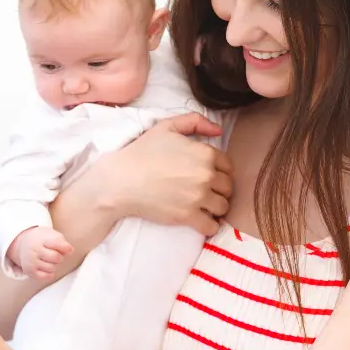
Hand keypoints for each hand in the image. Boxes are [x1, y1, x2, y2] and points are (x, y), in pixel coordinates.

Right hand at [10, 227, 72, 280]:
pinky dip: (49, 274)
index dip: (66, 247)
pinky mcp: (30, 271)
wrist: (23, 244)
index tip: (68, 248)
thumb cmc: (42, 241)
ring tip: (48, 260)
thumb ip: (62, 242)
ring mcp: (32, 261)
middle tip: (56, 255)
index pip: (57, 243)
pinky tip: (46, 267)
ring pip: (51, 268)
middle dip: (60, 257)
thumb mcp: (52, 235)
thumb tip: (70, 251)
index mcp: (42, 239)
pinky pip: (45, 277)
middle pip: (56, 257)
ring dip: (53, 265)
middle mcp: (35, 250)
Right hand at [93, 113, 232, 236]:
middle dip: (219, 190)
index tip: (209, 176)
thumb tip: (218, 130)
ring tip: (204, 207)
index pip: (228, 166)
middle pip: (228, 188)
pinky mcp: (188, 216)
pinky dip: (209, 226)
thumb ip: (194, 122)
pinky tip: (201, 221)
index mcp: (205, 153)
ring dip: (216, 208)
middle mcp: (206, 175)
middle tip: (206, 192)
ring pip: (223, 207)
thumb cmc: (141, 153)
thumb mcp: (166, 127)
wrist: (121, 180)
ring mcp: (198, 197)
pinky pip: (211, 226)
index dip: (220, 171)